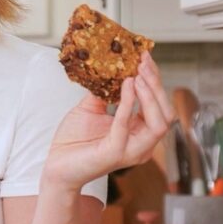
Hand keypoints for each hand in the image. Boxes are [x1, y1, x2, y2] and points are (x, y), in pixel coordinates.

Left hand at [43, 53, 175, 191]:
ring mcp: (132, 151)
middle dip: (157, 85)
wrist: (56, 166)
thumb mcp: (92, 108)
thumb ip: (106, 91)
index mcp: (140, 133)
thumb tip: (113, 66)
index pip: (159, 105)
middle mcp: (142, 144)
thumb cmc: (74, 141)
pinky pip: (126, 124)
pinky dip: (128, 103)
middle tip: (143, 62)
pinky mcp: (116, 153)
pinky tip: (127, 85)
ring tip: (137, 74)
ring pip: (159, 122)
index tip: (144, 57)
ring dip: (150, 95)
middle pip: (166, 113)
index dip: (155, 80)